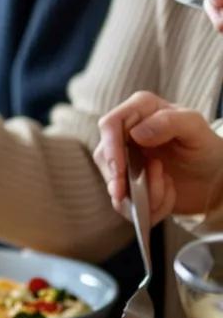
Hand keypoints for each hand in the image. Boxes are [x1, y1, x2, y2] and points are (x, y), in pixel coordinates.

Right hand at [93, 91, 222, 222]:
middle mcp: (125, 134)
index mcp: (140, 111)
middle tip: (144, 189)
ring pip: (113, 183)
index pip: (110, 124)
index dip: (111, 147)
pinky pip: (123, 202)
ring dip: (142, 193)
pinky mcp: (125, 184)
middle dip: (124, 179)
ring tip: (169, 187)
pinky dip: (146, 205)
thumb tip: (136, 133)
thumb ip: (170, 121)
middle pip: (105, 157)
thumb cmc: (205, 148)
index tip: (121, 170)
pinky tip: (166, 196)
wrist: (212, 178)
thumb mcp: (196, 129)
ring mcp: (123, 160)